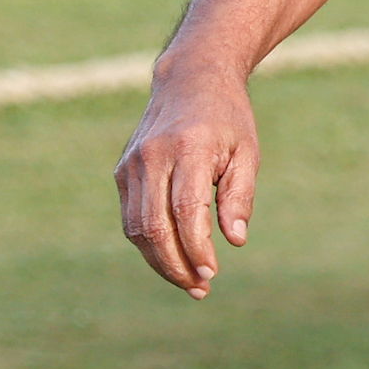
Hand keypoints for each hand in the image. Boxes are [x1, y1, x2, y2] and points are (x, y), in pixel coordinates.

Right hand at [116, 59, 257, 294]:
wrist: (190, 81)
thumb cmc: (227, 120)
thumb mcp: (247, 153)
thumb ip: (239, 196)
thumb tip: (235, 241)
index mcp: (188, 149)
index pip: (185, 211)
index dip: (197, 249)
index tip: (213, 273)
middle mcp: (152, 156)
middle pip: (154, 226)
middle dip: (177, 265)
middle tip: (201, 288)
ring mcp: (131, 165)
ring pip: (137, 228)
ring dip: (161, 261)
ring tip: (190, 282)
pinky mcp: (122, 172)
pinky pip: (131, 218)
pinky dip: (149, 244)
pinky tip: (173, 258)